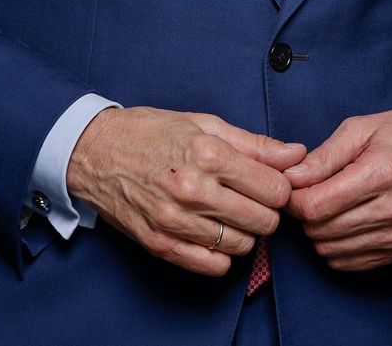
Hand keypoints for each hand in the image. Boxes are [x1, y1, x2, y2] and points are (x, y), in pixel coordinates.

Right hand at [66, 106, 305, 275]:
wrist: (95, 152)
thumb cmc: (151, 133)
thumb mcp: (205, 125)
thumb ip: (255, 144)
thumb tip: (296, 154)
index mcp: (208, 154)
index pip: (274, 189)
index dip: (281, 188)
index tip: (270, 184)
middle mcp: (193, 189)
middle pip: (263, 221)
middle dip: (267, 212)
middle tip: (253, 200)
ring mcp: (175, 220)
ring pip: (242, 245)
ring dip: (245, 234)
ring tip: (232, 215)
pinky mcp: (159, 243)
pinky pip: (212, 266)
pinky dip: (222, 255)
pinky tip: (215, 235)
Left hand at [282, 108, 391, 270]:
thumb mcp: (363, 128)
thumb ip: (324, 156)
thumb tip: (291, 178)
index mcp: (382, 172)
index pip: (317, 206)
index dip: (295, 199)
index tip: (294, 187)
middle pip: (322, 231)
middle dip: (306, 215)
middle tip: (310, 194)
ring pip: (332, 251)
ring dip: (320, 232)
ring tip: (328, 207)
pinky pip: (351, 263)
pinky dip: (338, 247)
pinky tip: (343, 223)